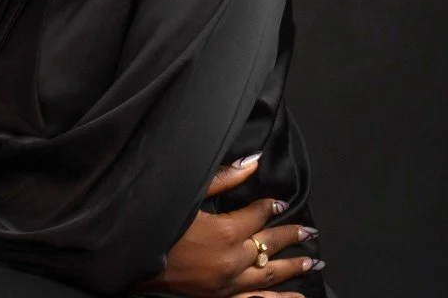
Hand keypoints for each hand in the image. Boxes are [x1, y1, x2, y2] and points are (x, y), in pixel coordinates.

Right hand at [128, 155, 318, 297]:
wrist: (134, 261)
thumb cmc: (159, 222)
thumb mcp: (188, 195)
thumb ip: (223, 178)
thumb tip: (252, 162)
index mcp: (226, 231)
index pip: (258, 214)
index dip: (271, 206)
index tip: (282, 201)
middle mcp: (234, 259)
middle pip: (269, 243)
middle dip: (291, 235)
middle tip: (310, 231)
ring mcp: (229, 282)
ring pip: (269, 273)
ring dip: (292, 266)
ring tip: (313, 259)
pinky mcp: (221, 297)